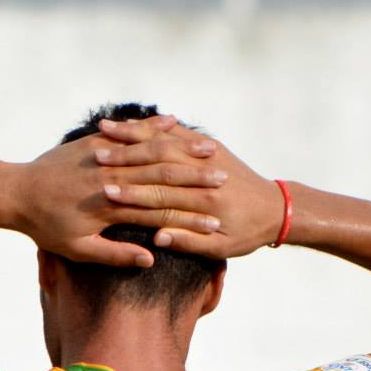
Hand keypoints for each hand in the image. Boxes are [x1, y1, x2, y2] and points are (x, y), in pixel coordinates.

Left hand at [9, 113, 226, 266]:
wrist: (16, 193)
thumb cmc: (47, 227)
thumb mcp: (79, 249)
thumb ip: (115, 254)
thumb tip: (150, 258)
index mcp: (110, 206)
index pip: (158, 211)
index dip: (189, 216)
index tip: (216, 221)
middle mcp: (110, 177)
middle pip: (160, 176)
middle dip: (195, 178)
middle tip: (224, 179)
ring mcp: (102, 156)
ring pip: (149, 149)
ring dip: (181, 148)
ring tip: (210, 148)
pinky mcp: (95, 141)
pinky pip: (129, 132)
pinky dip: (152, 128)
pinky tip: (174, 123)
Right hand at [95, 120, 284, 257]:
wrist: (276, 209)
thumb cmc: (247, 233)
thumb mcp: (221, 246)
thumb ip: (188, 242)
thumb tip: (156, 241)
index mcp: (203, 199)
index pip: (158, 195)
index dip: (130, 193)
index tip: (103, 192)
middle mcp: (202, 171)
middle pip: (155, 160)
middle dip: (124, 156)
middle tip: (94, 155)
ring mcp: (205, 154)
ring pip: (162, 140)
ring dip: (132, 135)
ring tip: (102, 131)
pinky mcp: (208, 146)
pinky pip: (174, 132)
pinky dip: (149, 128)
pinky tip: (126, 124)